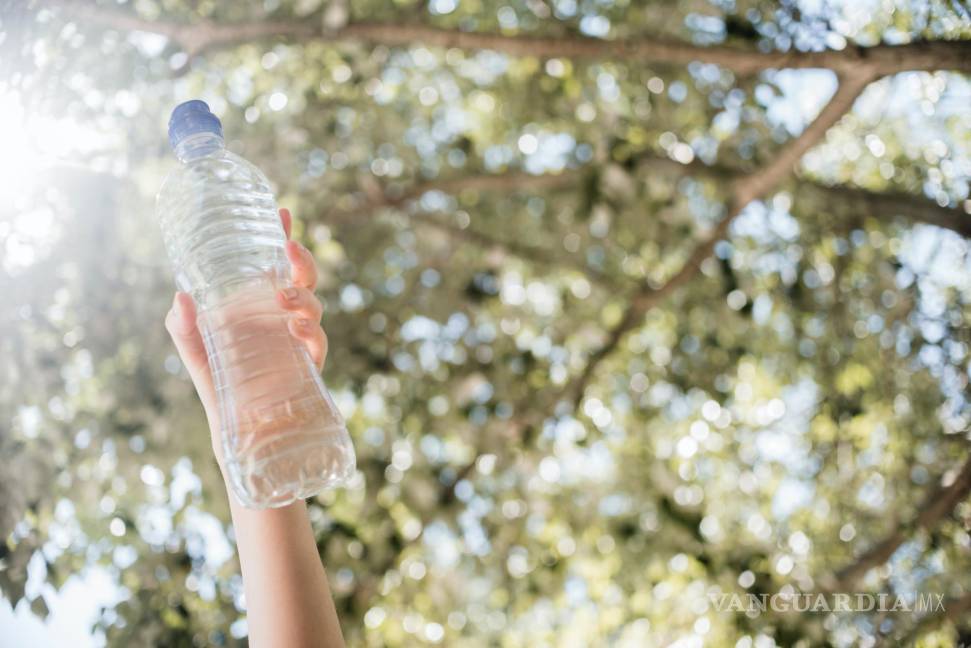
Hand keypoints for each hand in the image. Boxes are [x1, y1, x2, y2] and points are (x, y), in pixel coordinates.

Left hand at [164, 207, 328, 468]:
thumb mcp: (195, 351)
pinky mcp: (308, 365)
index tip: (280, 211)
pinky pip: (318, 342)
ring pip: (313, 305)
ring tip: (284, 297)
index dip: (282, 237)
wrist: (241, 431)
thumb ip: (183, 324)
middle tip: (289, 249)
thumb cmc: (221, 386)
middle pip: (303, 278)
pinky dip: (310, 331)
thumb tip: (181, 296)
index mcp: (260, 306)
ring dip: (303, 295)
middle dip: (302, 260)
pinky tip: (293, 328)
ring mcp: (299, 340)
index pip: (275, 265)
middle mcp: (283, 318)